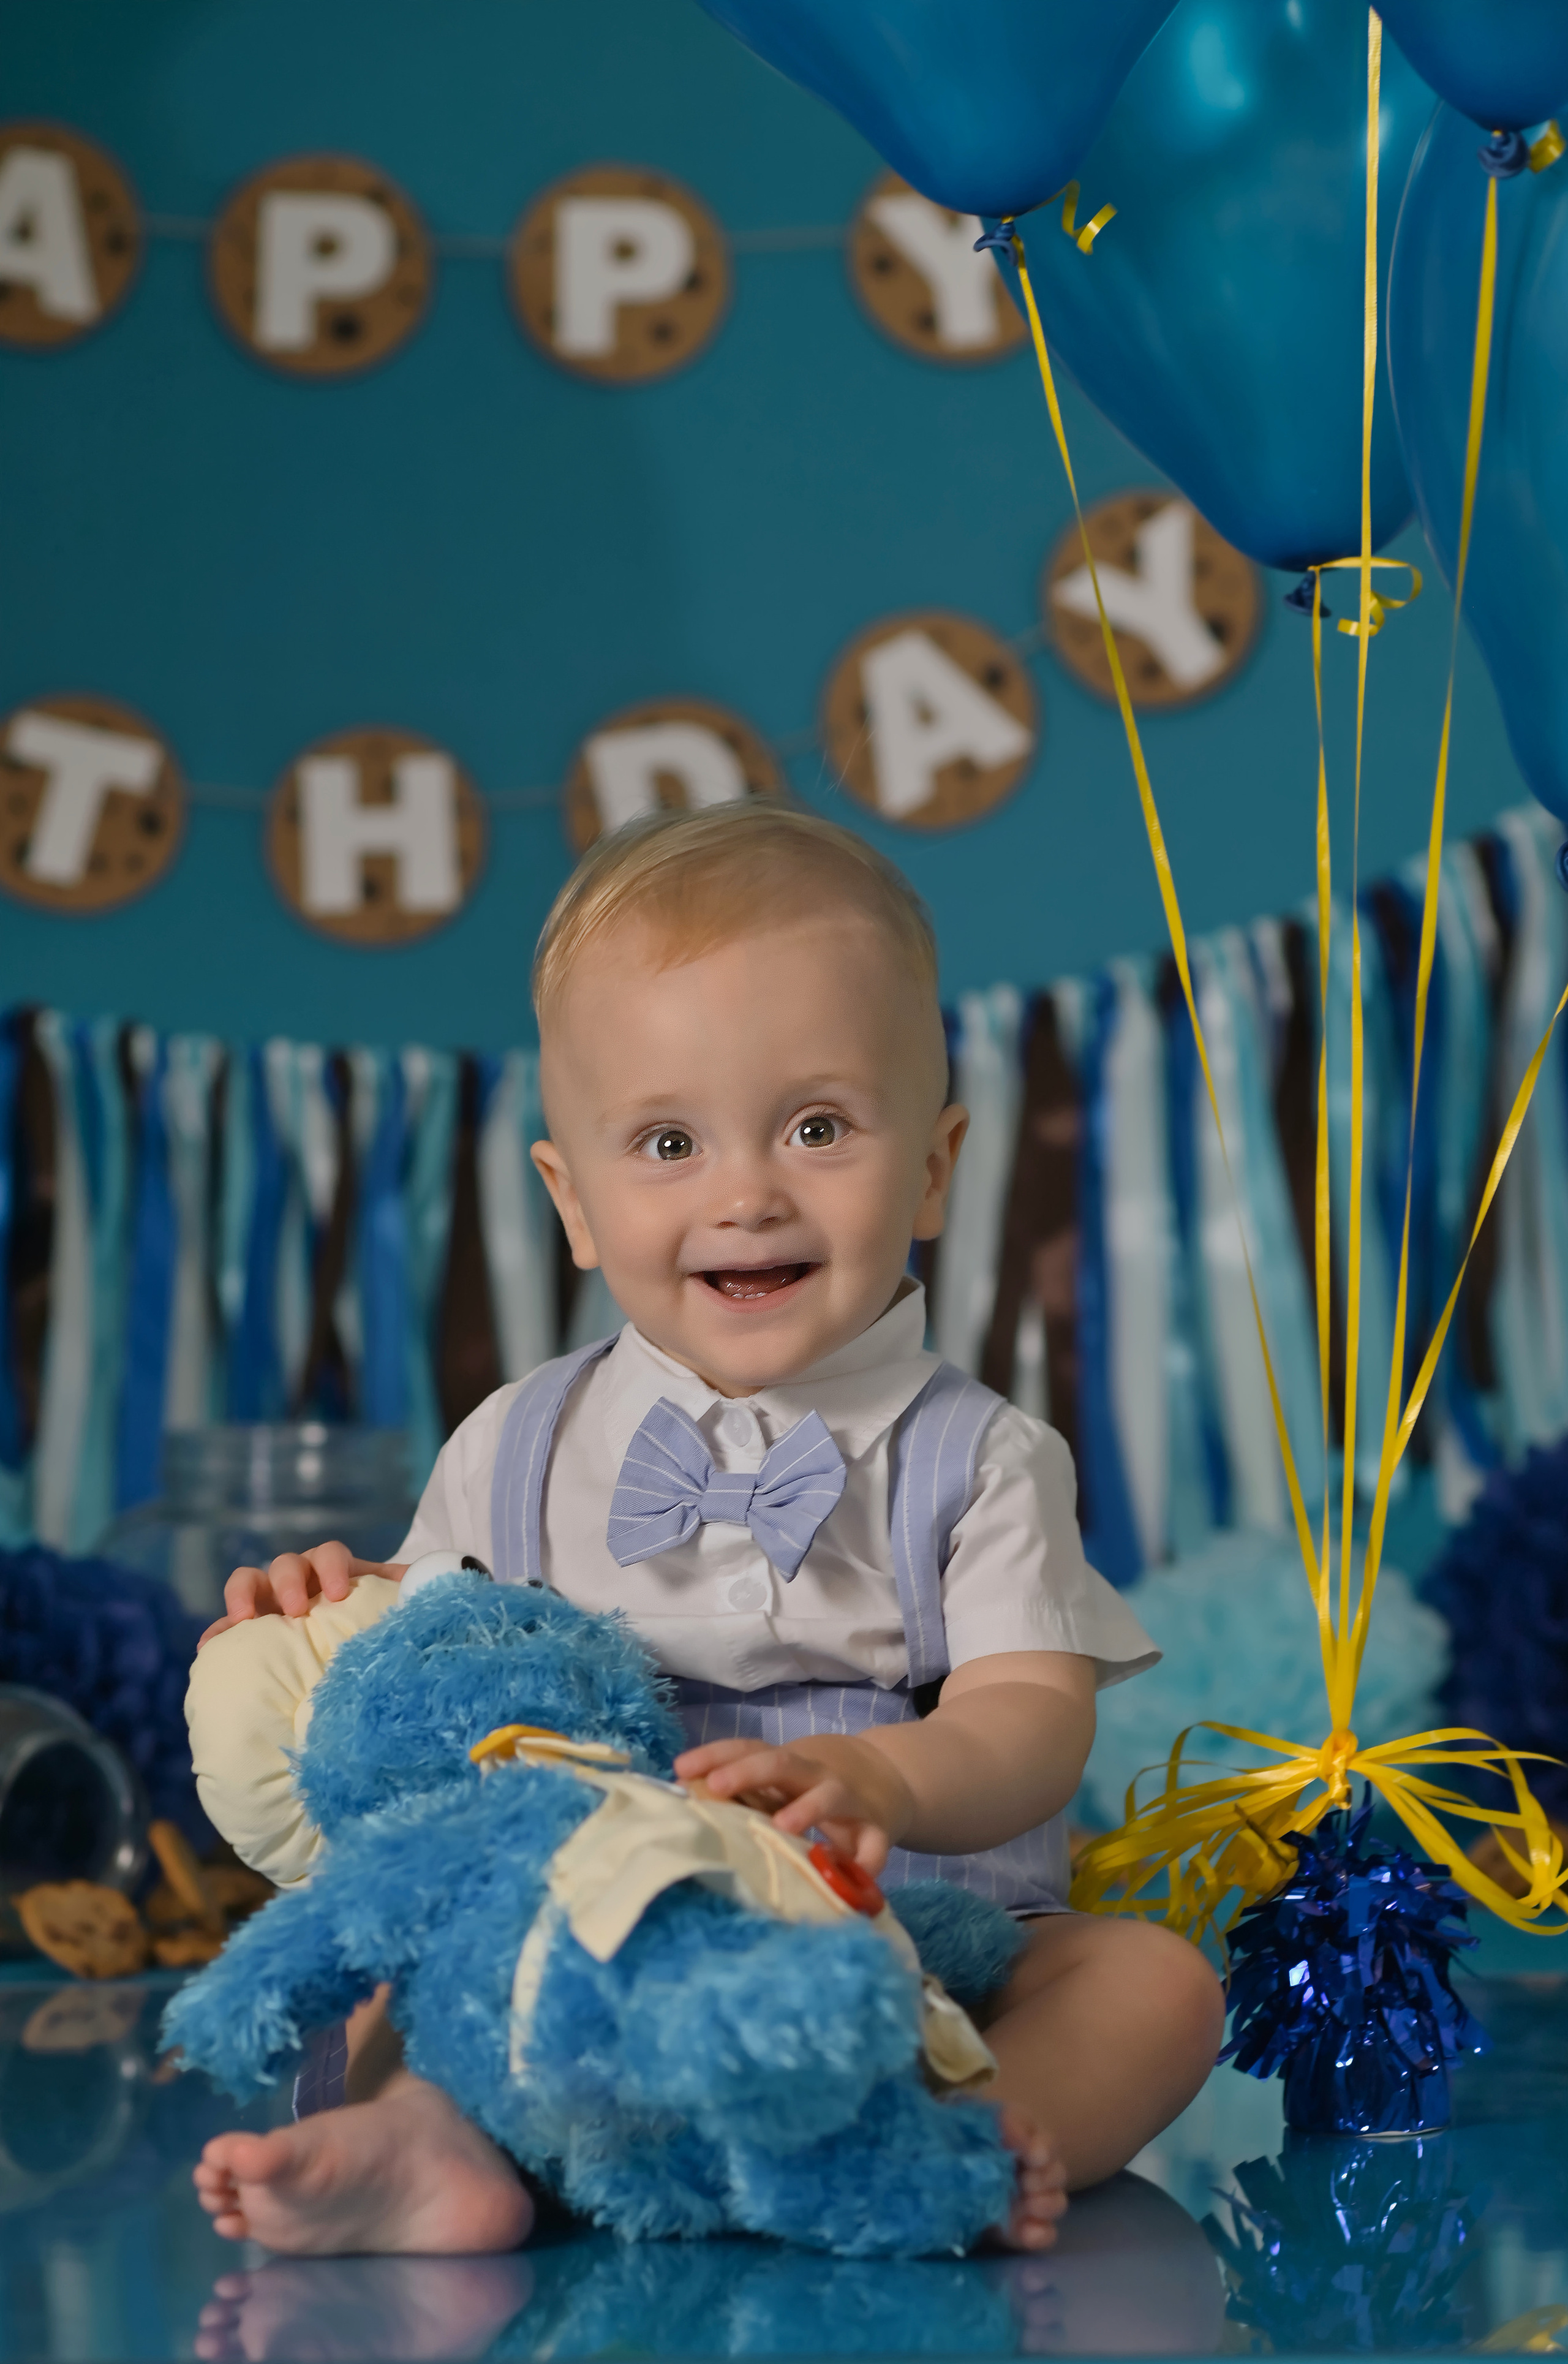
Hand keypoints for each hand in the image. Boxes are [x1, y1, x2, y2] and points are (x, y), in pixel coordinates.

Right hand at [196, 1544, 405, 1648]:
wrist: (357, 1653)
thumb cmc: (377, 1621)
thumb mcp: (395, 1605)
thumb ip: (411, 1591)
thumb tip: (437, 1581)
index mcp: (336, 1571)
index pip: (330, 1554)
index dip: (331, 1567)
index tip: (337, 1594)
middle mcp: (301, 1580)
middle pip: (286, 1564)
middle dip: (288, 1581)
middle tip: (296, 1609)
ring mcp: (270, 1603)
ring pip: (249, 1583)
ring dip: (244, 1596)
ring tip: (244, 1620)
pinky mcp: (250, 1631)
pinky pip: (225, 1627)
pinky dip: (217, 1634)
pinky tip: (209, 1648)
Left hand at [674, 1734, 912, 1875]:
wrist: (885, 1779)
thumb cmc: (810, 1788)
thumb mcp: (778, 1783)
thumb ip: (741, 1791)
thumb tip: (684, 1798)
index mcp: (786, 1765)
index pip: (749, 1749)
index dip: (715, 1755)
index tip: (680, 1768)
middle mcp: (814, 1775)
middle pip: (781, 1764)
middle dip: (748, 1772)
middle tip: (715, 1787)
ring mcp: (849, 1800)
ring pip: (829, 1795)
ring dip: (807, 1808)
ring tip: (783, 1826)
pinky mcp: (877, 1829)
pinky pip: (875, 1845)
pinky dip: (866, 1860)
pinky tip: (854, 1875)